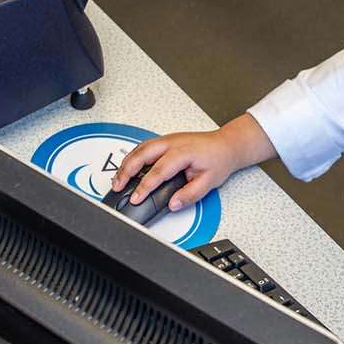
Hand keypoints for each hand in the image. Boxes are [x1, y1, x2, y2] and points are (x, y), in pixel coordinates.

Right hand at [111, 114, 277, 211]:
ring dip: (126, 163)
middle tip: (117, 186)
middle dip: (126, 171)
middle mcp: (172, 143)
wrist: (225, 145)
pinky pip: (143, 146)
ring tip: (118, 180)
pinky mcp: (164, 141)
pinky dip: (132, 157)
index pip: (158, 171)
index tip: (136, 198)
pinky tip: (127, 167)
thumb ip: (190, 194)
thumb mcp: (209, 182)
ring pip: (140, 148)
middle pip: (142, 155)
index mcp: (183, 152)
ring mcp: (167, 139)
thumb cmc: (218, 160)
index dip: (145, 186)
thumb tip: (173, 204)